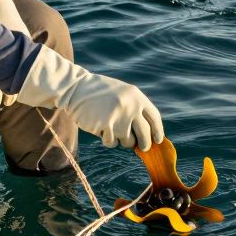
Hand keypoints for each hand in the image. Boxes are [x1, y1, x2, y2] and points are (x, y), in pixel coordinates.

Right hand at [15, 47, 163, 150]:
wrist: (77, 88)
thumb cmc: (100, 93)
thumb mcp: (123, 94)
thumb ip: (136, 109)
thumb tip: (148, 134)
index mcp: (137, 97)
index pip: (154, 118)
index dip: (158, 131)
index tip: (158, 140)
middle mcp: (131, 107)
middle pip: (145, 135)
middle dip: (144, 144)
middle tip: (142, 147)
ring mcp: (119, 118)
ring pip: (128, 142)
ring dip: (122, 140)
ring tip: (113, 129)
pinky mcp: (106, 126)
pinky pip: (112, 143)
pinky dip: (108, 140)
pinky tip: (102, 129)